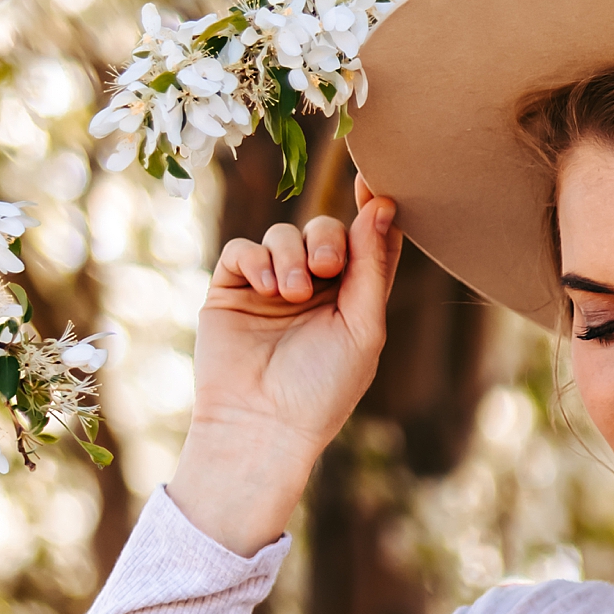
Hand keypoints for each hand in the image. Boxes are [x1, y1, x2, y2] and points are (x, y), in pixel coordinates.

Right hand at [173, 187, 402, 564]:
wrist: (262, 426)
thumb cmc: (322, 390)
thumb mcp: (363, 328)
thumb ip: (373, 267)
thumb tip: (382, 206)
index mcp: (351, 298)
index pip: (366, 242)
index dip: (372, 211)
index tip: (373, 187)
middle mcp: (313, 289)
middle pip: (324, 229)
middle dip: (327, 239)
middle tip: (326, 269)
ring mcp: (270, 287)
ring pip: (283, 234)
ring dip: (291, 257)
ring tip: (291, 295)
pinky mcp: (232, 291)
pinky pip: (243, 251)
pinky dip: (257, 261)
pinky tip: (266, 289)